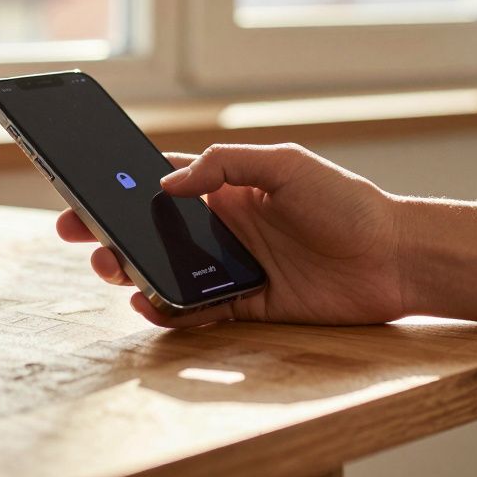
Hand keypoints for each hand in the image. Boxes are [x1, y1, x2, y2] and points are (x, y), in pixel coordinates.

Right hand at [56, 143, 407, 327]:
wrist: (395, 258)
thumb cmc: (346, 202)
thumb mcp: (286, 164)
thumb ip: (226, 165)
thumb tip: (166, 184)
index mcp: (228, 189)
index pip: (161, 184)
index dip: (120, 188)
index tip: (82, 191)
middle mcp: (224, 229)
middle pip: (153, 232)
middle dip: (111, 233)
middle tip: (81, 236)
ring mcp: (233, 269)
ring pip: (167, 272)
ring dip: (133, 271)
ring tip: (113, 269)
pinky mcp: (247, 307)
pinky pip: (196, 312)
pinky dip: (168, 311)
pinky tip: (149, 305)